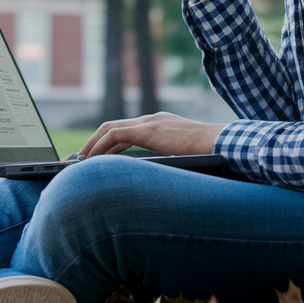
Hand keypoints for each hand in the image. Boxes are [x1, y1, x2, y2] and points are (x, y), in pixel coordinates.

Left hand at [78, 112, 223, 158]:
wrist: (224, 144)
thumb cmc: (210, 155)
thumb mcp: (184, 158)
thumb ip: (167, 162)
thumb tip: (153, 182)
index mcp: (160, 125)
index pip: (126, 131)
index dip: (107, 144)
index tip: (93, 157)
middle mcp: (153, 120)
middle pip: (113, 128)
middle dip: (93, 143)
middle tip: (79, 159)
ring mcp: (151, 122)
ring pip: (110, 129)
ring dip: (92, 145)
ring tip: (79, 161)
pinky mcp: (150, 130)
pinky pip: (116, 135)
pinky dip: (101, 146)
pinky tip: (92, 160)